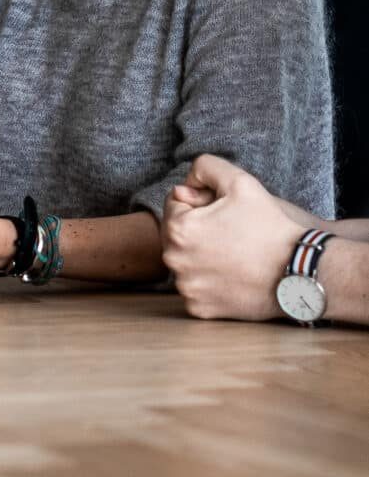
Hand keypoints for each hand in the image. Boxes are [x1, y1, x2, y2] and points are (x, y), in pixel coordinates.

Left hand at [161, 155, 305, 320]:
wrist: (301, 271)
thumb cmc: (271, 226)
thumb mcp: (241, 182)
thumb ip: (206, 168)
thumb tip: (183, 185)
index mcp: (178, 228)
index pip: (175, 204)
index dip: (199, 203)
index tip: (224, 211)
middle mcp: (174, 260)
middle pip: (176, 235)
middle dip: (197, 229)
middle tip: (230, 232)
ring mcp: (186, 287)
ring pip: (186, 262)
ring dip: (200, 255)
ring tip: (232, 253)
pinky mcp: (200, 309)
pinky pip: (196, 289)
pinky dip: (208, 282)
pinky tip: (231, 275)